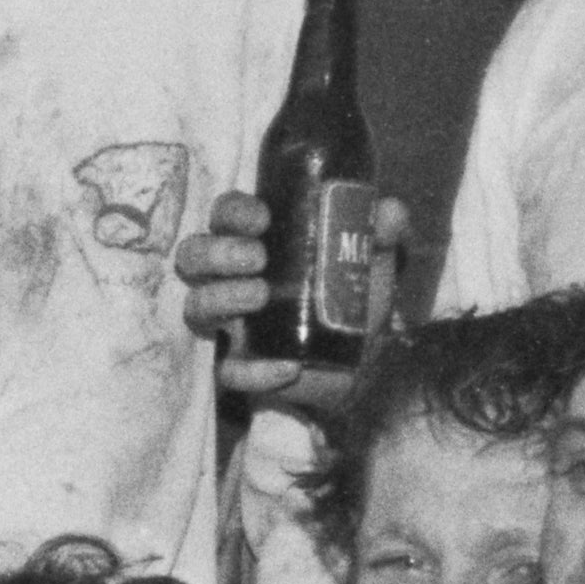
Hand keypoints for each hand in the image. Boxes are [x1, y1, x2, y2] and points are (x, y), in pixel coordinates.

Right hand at [174, 187, 411, 412]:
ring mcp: (230, 324)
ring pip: (196, 308)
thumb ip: (381, 234)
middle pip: (193, 256)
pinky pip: (229, 372)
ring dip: (221, 297)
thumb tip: (391, 211)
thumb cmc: (352, 296)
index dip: (234, 212)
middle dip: (217, 252)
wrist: (364, 361)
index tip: (263, 218)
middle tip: (257, 258)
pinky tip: (288, 367)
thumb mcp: (371, 261)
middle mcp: (231, 279)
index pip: (224, 216)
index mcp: (254, 242)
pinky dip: (254, 371)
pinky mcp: (241, 367)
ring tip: (260, 296)